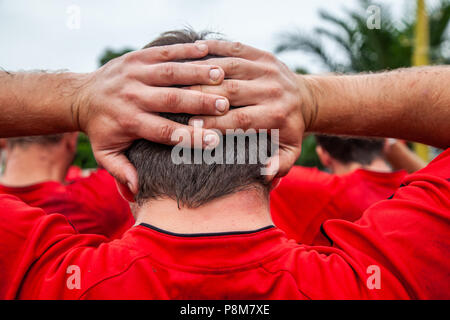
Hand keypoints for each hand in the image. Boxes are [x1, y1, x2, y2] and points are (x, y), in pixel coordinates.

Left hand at [74, 43, 229, 192]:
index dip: (189, 136)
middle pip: (170, 100)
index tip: (214, 141)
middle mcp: (132, 96)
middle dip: (199, 101)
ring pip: (170, 73)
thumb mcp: (106, 154)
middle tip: (225, 105)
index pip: (163, 131)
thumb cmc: (100, 129)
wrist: (81, 95)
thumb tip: (137, 192)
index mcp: (129, 121)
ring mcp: (135, 73)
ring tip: (221, 75)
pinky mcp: (138, 57)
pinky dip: (185, 50)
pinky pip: (164, 52)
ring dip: (196, 73)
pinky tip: (207, 50)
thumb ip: (122, 172)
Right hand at [187, 40, 315, 177]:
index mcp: (276, 115)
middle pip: (231, 92)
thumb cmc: (289, 129)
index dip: (213, 122)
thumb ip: (279, 166)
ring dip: (202, 72)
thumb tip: (264, 173)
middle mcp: (272, 90)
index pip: (239, 119)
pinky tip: (192, 54)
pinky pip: (234, 49)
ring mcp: (267, 69)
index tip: (190, 126)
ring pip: (229, 68)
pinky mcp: (262, 54)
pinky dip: (213, 49)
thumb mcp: (290, 151)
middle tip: (176, 100)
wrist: (305, 98)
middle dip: (202, 97)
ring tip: (179, 77)